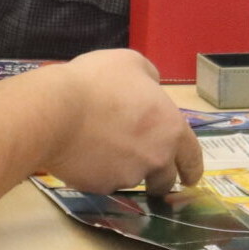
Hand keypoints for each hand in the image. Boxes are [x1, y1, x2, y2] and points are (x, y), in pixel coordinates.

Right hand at [41, 48, 201, 196]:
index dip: (191, 169)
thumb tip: (151, 88)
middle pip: (165, 178)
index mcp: (170, 128)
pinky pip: (103, 182)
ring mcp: (128, 175)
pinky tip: (83, 156)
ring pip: (132, 179)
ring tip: (104, 151)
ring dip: (125, 171)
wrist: (57, 111)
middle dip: (158, 178)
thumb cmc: (97, 82)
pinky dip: (98, 173)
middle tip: (145, 171)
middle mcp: (156, 157)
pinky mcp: (100, 187)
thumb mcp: (130, 63)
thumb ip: (149, 79)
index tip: (189, 178)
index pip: (191, 157)